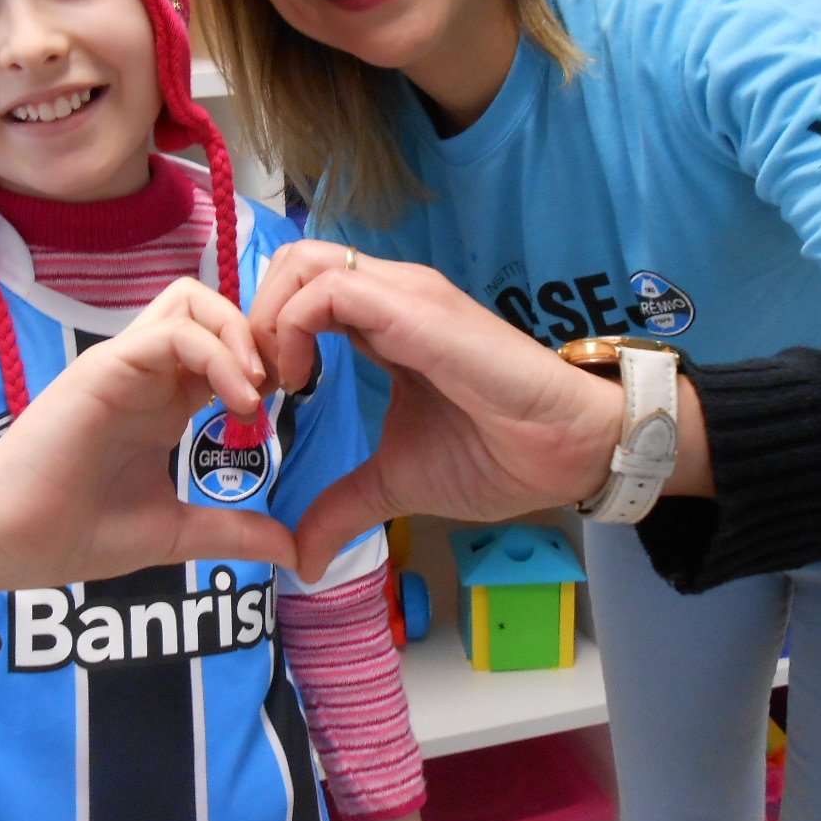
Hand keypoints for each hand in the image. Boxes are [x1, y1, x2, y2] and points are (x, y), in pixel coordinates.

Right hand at [0, 278, 293, 636]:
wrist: (9, 542)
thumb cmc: (77, 532)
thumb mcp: (177, 532)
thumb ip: (234, 532)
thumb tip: (294, 553)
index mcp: (165, 402)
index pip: (225, 346)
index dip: (265, 363)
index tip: (290, 406)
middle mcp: (147, 373)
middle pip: (211, 306)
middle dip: (257, 335)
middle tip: (282, 387)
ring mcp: (125, 365)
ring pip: (192, 301)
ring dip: (237, 333)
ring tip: (257, 390)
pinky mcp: (106, 367)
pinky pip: (171, 331)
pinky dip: (214, 352)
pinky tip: (237, 399)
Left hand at [249, 241, 622, 580]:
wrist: (568, 452)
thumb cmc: (496, 455)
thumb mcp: (396, 483)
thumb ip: (344, 505)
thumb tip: (303, 558)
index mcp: (382, 321)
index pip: (299, 294)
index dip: (262, 338)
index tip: (257, 401)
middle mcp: (389, 294)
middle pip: (290, 264)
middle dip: (252, 320)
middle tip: (254, 387)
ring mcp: (403, 293)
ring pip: (302, 262)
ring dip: (266, 320)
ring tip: (275, 385)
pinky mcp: (414, 307)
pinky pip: (329, 289)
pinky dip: (291, 328)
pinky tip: (299, 383)